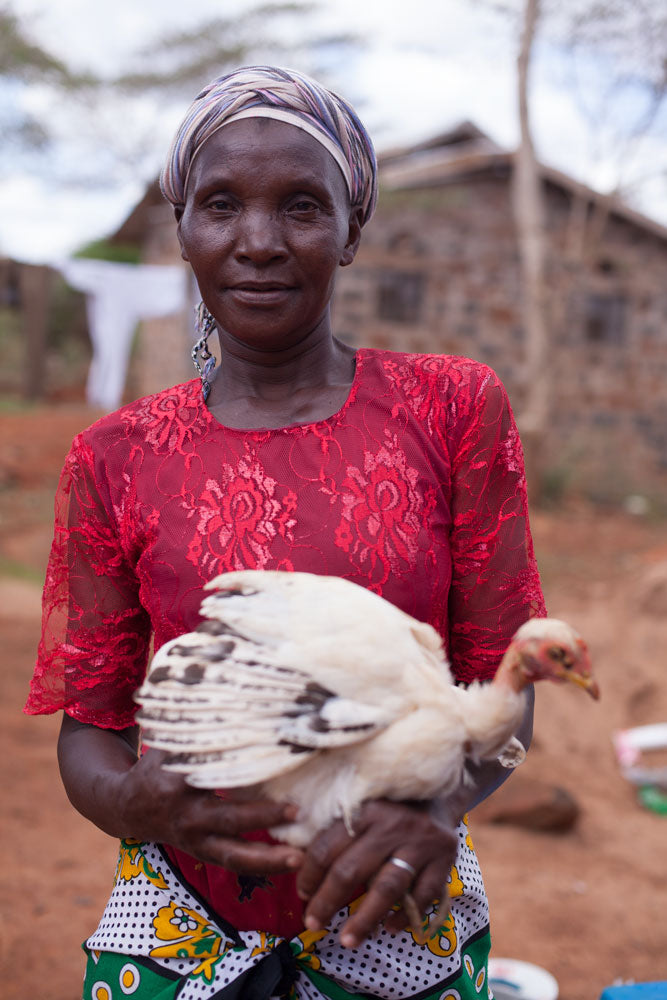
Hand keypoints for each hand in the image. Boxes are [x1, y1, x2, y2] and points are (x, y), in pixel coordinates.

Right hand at [114, 748, 303, 873]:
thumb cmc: (156, 767)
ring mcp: (195, 839)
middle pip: (229, 818)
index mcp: (178, 781)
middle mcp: (187, 814)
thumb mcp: (170, 743)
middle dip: (263, 817)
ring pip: (234, 855)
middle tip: (297, 810)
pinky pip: (234, 864)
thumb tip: (238, 701)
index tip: (276, 757)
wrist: (127, 808)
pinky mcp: (203, 854)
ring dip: (267, 859)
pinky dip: (262, 866)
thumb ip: (200, 729)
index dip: (244, 766)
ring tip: (300, 858)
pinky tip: (292, 863)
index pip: (215, 772)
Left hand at [296, 799, 458, 947]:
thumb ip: (339, 831)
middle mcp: (391, 824)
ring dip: (364, 919)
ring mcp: (420, 842)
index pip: (328, 847)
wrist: (441, 794)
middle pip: (351, 871)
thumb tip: (299, 864)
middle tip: (313, 924)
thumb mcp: (363, 807)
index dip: (310, 875)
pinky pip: (423, 895)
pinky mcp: (445, 857)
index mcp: (364, 810)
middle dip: (327, 902)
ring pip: (386, 888)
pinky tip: (389, 927)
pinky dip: (405, 915)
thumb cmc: (390, 806)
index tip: (302, 894)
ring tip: (347, 941)